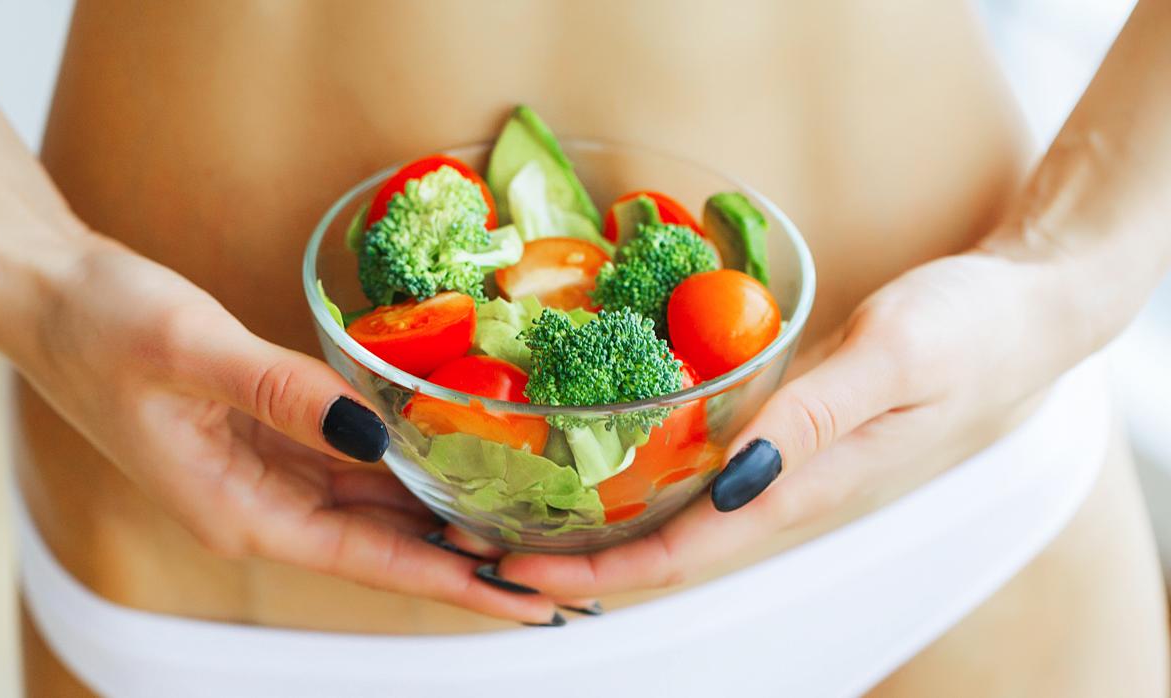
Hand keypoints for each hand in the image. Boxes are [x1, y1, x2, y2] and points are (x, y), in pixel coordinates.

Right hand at [21, 233, 562, 623]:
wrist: (51, 296)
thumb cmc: (104, 326)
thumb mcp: (193, 351)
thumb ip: (283, 393)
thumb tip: (375, 432)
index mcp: (237, 510)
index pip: (364, 559)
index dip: (446, 579)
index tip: (515, 598)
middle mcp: (255, 507)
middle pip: (378, 547)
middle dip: (460, 563)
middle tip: (547, 572)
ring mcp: (261, 475)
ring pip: (368, 510)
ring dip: (436, 520)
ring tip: (516, 528)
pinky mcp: (266, 440)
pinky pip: (347, 467)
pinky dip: (399, 472)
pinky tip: (445, 465)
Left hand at [469, 250, 1080, 597]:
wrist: (1024, 314)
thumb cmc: (971, 333)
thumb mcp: (894, 360)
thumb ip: (813, 421)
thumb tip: (729, 486)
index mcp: (804, 486)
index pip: (684, 553)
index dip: (599, 572)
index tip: (519, 569)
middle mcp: (782, 486)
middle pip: (665, 546)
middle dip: (577, 557)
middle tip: (487, 541)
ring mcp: (781, 461)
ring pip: (676, 513)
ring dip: (598, 522)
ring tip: (518, 509)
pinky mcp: (782, 427)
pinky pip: (698, 466)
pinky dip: (638, 472)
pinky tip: (598, 454)